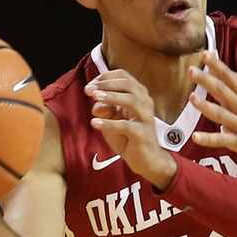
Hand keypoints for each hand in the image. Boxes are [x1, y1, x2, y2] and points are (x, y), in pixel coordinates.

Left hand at [84, 70, 175, 187]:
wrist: (146, 160)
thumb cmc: (129, 137)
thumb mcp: (113, 120)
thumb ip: (105, 109)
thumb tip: (96, 104)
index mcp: (139, 96)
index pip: (124, 77)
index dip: (105, 77)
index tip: (91, 85)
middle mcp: (145, 103)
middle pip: (128, 84)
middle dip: (106, 84)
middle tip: (89, 90)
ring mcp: (145, 118)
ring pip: (131, 100)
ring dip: (111, 97)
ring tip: (94, 98)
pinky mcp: (143, 134)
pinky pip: (126, 126)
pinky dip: (109, 123)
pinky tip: (95, 123)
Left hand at [187, 52, 236, 157]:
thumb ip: (233, 82)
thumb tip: (214, 67)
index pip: (229, 75)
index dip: (216, 65)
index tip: (204, 54)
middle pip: (222, 90)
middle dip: (206, 80)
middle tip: (191, 71)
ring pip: (220, 113)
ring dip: (205, 106)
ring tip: (192, 98)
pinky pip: (222, 139)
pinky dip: (209, 139)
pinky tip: (196, 137)